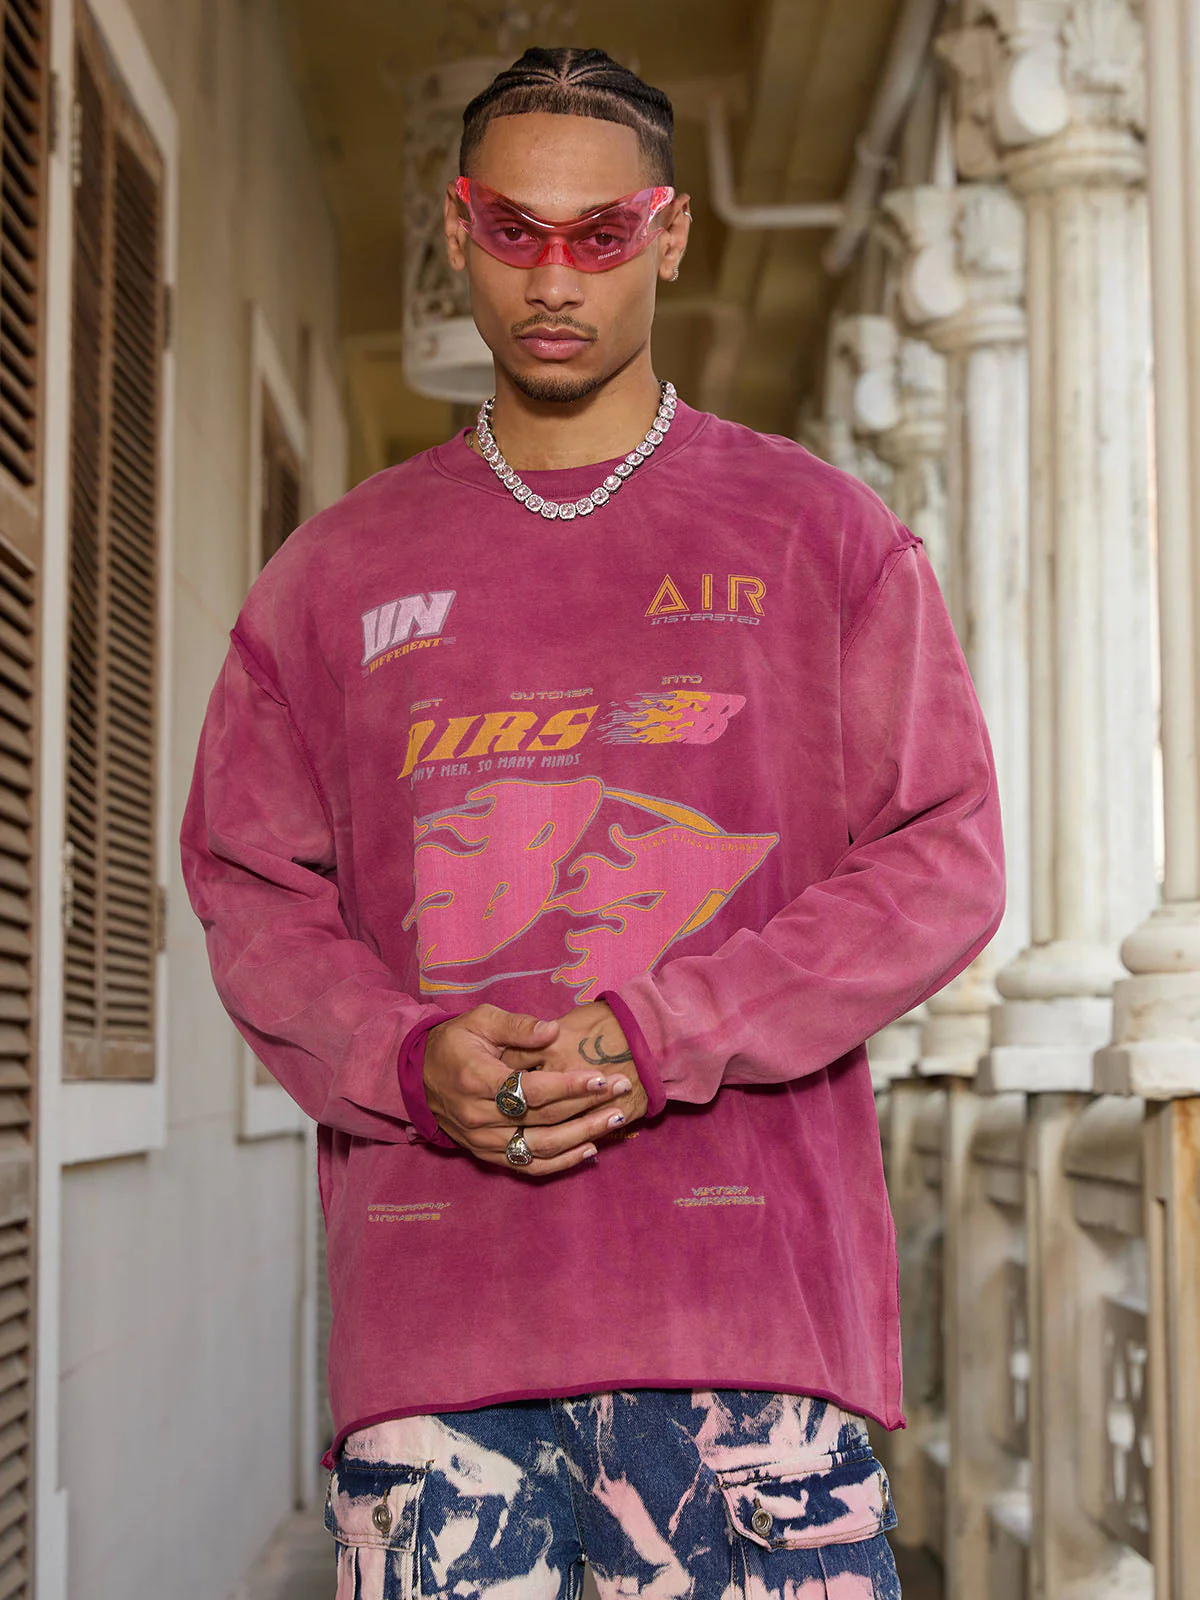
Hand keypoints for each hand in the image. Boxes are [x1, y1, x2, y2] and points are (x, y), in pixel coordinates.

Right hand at [422, 1003, 630, 1177]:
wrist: (416, 1078)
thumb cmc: (454, 1043)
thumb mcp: (479, 1020)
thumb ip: (517, 1026)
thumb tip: (553, 1031)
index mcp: (476, 1079)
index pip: (531, 1089)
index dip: (569, 1086)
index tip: (603, 1078)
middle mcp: (479, 1116)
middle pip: (543, 1119)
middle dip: (588, 1106)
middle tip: (623, 1090)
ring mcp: (483, 1141)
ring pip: (541, 1147)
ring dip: (583, 1136)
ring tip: (616, 1119)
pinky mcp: (487, 1155)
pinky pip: (528, 1166)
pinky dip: (561, 1162)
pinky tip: (590, 1150)